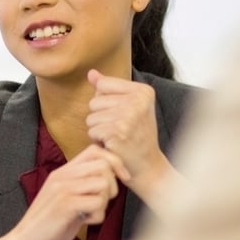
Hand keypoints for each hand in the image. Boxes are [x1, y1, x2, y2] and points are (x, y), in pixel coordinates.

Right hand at [9, 144, 128, 239]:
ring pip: (103, 183)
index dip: (114, 162)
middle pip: (104, 165)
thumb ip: (82, 186)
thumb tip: (110, 178)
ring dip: (104, 202)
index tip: (121, 179)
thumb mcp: (66, 198)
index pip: (95, 151)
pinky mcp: (65, 205)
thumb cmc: (49, 225)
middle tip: (102, 202)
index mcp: (63, 172)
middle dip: (112, 185)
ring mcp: (62, 189)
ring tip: (90, 212)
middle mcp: (62, 175)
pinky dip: (97, 216)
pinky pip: (97, 203)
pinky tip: (83, 221)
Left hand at [86, 69, 175, 207]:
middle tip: (120, 130)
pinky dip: (98, 141)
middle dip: (101, 118)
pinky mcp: (118, 132)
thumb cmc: (137, 136)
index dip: (105, 103)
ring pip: (91, 117)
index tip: (123, 115)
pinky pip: (92, 131)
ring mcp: (128, 116)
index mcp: (143, 91)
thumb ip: (109, 88)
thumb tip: (91, 73)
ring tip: (117, 137)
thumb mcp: (129, 107)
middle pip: (94, 101)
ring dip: (98, 130)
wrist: (148, 166)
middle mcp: (138, 101)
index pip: (103, 85)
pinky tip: (113, 145)